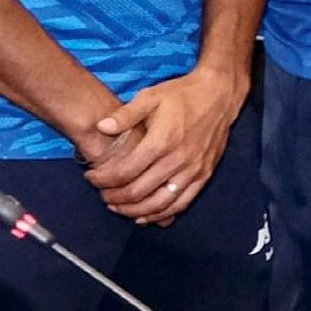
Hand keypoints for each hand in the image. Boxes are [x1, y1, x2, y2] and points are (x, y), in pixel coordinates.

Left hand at [80, 64, 247, 226]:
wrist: (219, 95)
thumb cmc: (183, 94)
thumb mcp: (150, 96)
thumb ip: (125, 115)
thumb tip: (101, 127)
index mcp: (161, 142)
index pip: (124, 172)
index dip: (102, 179)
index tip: (91, 176)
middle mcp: (177, 160)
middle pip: (138, 192)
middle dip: (113, 197)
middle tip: (101, 194)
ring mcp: (193, 171)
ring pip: (158, 204)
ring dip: (134, 211)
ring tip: (117, 207)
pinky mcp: (204, 175)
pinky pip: (181, 203)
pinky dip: (161, 214)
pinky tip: (145, 216)